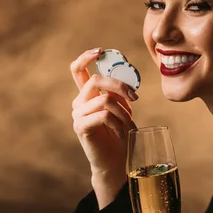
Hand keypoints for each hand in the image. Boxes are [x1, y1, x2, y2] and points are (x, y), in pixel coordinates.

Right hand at [70, 48, 137, 199]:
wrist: (115, 162)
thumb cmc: (120, 134)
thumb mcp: (123, 109)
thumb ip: (120, 93)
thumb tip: (126, 80)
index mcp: (87, 95)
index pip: (77, 69)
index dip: (86, 56)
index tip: (101, 51)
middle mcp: (78, 102)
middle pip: (96, 80)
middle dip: (119, 85)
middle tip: (135, 97)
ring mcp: (77, 115)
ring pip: (104, 99)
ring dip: (123, 112)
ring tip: (128, 125)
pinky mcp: (81, 127)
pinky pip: (104, 115)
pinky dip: (118, 122)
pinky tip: (121, 132)